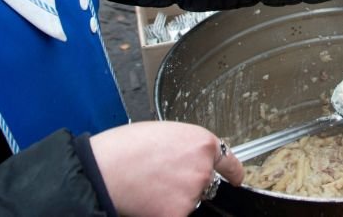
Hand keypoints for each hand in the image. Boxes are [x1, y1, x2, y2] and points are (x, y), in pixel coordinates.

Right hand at [90, 121, 242, 216]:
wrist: (105, 169)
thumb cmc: (126, 147)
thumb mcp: (165, 133)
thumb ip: (185, 148)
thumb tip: (187, 159)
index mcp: (202, 144)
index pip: (228, 162)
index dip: (233, 171)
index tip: (236, 177)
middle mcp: (203, 169)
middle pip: (203, 183)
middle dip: (187, 183)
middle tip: (162, 178)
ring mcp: (192, 193)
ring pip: (188, 201)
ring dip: (173, 198)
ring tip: (148, 185)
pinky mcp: (179, 214)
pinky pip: (176, 214)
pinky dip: (162, 211)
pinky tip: (146, 200)